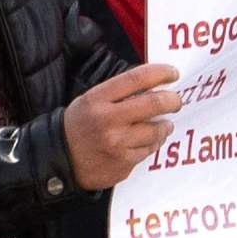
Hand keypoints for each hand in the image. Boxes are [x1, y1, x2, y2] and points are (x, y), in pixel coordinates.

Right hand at [62, 61, 180, 191]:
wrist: (59, 160)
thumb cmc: (79, 126)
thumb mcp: (91, 100)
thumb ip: (119, 93)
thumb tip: (155, 85)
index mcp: (98, 99)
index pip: (136, 78)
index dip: (160, 73)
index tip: (173, 73)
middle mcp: (108, 121)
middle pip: (154, 104)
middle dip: (172, 100)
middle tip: (176, 100)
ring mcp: (116, 144)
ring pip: (156, 131)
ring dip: (165, 126)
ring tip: (163, 124)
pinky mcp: (123, 164)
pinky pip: (148, 151)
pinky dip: (152, 143)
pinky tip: (147, 140)